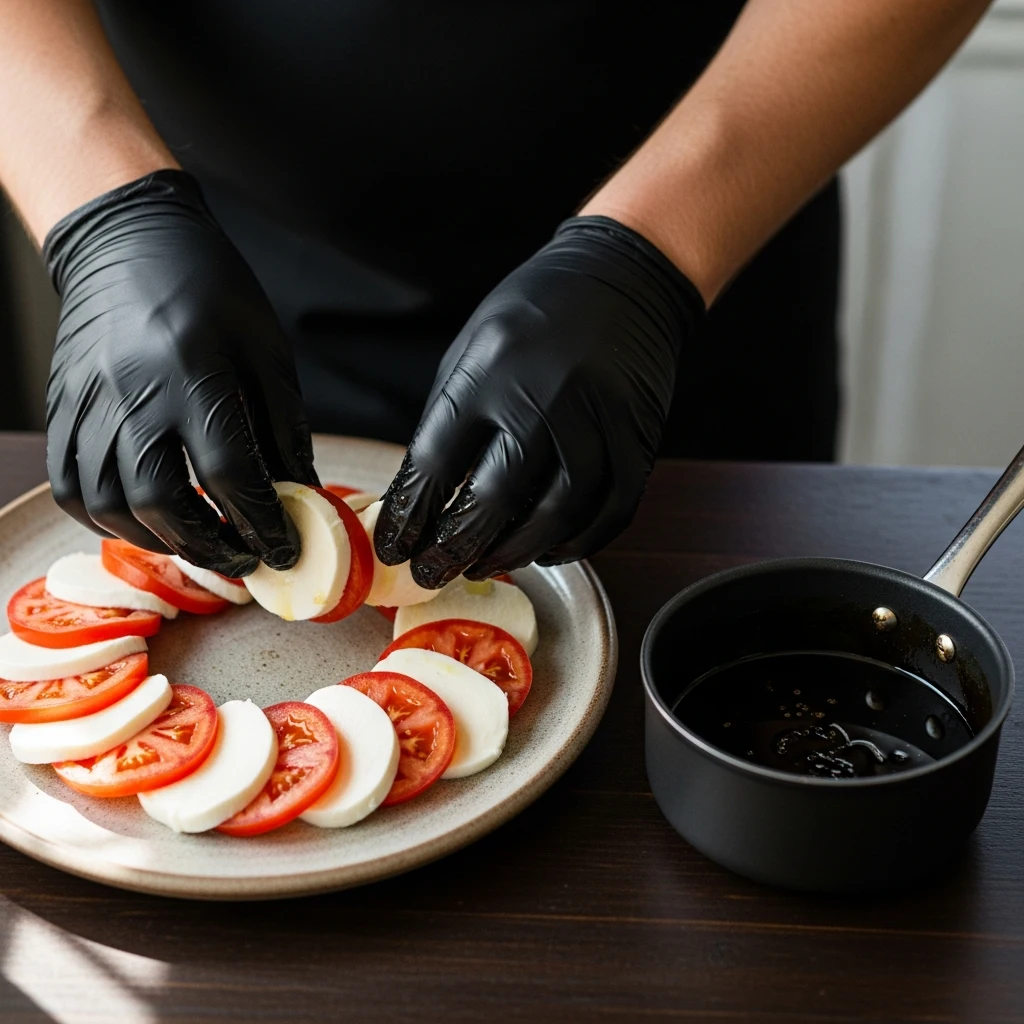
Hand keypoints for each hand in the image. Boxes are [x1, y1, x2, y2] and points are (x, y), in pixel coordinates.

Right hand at [44, 170, 315, 575]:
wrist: (127, 239)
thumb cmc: (210, 289)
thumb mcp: (265, 349)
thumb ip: (283, 425)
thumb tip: (304, 492)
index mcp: (193, 371)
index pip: (229, 470)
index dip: (260, 522)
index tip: (284, 550)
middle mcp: (132, 392)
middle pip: (160, 499)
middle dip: (208, 544)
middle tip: (243, 559)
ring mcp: (88, 402)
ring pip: (110, 502)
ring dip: (158, 540)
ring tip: (199, 545)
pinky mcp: (63, 407)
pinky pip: (71, 485)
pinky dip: (106, 519)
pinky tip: (144, 523)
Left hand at [374, 215, 704, 587]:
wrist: (624, 277)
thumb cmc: (536, 313)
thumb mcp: (474, 348)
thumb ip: (452, 420)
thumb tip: (425, 497)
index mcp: (489, 369)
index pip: (437, 463)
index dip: (411, 516)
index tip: (396, 548)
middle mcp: (544, 396)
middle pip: (494, 500)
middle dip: (455, 548)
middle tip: (433, 572)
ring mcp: (597, 419)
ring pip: (556, 515)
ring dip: (516, 552)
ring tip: (486, 563)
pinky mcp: (638, 437)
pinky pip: (610, 511)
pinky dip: (578, 542)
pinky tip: (549, 549)